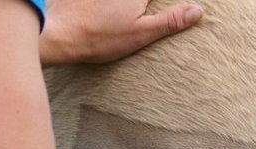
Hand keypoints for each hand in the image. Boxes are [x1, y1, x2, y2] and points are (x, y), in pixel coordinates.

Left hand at [40, 0, 202, 65]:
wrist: (58, 33)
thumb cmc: (100, 38)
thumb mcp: (141, 34)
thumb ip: (170, 21)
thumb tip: (197, 11)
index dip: (170, 4)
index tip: (174, 8)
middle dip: (147, 5)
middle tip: (144, 14)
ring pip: (123, 0)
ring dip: (131, 7)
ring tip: (121, 18)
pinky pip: (102, 0)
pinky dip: (106, 4)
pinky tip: (102, 10)